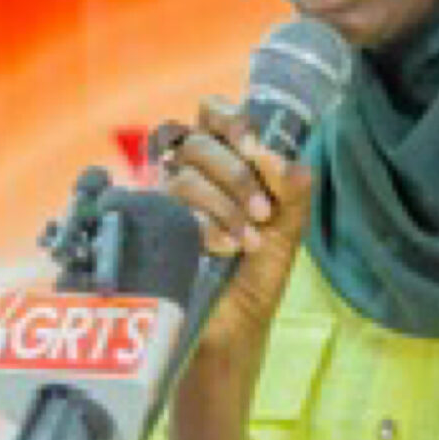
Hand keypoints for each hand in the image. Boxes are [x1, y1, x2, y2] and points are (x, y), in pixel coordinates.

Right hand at [154, 98, 315, 366]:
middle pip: (196, 144)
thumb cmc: (257, 273)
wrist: (234, 326)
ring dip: (223, 206)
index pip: (211, 113)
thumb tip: (277, 158)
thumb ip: (292, 188)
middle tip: (262, 213)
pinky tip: (224, 248)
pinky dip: (202, 226)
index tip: (251, 145)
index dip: (228, 119)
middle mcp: (187, 175)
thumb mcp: (288, 227)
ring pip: (181, 177)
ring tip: (248, 241)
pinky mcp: (146, 229)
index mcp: (222, 164)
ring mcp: (162, 201)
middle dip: (235, 176)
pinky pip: (166, 210)